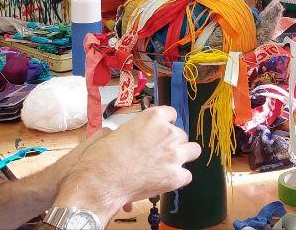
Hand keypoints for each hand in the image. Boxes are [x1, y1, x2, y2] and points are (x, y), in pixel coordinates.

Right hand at [52, 106, 200, 223]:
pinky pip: (187, 175)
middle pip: (181, 134)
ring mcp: (175, 155)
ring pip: (193, 150)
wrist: (102, 180)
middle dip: (172, 142)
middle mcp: (168, 133)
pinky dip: (177, 179)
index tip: (160, 131)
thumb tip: (128, 135)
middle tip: (158, 153)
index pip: (171, 113)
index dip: (165, 124)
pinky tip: (164, 181)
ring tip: (168, 165)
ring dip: (182, 156)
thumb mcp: (114, 132)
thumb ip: (131, 130)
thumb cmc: (102, 156)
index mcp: (153, 118)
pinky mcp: (176, 176)